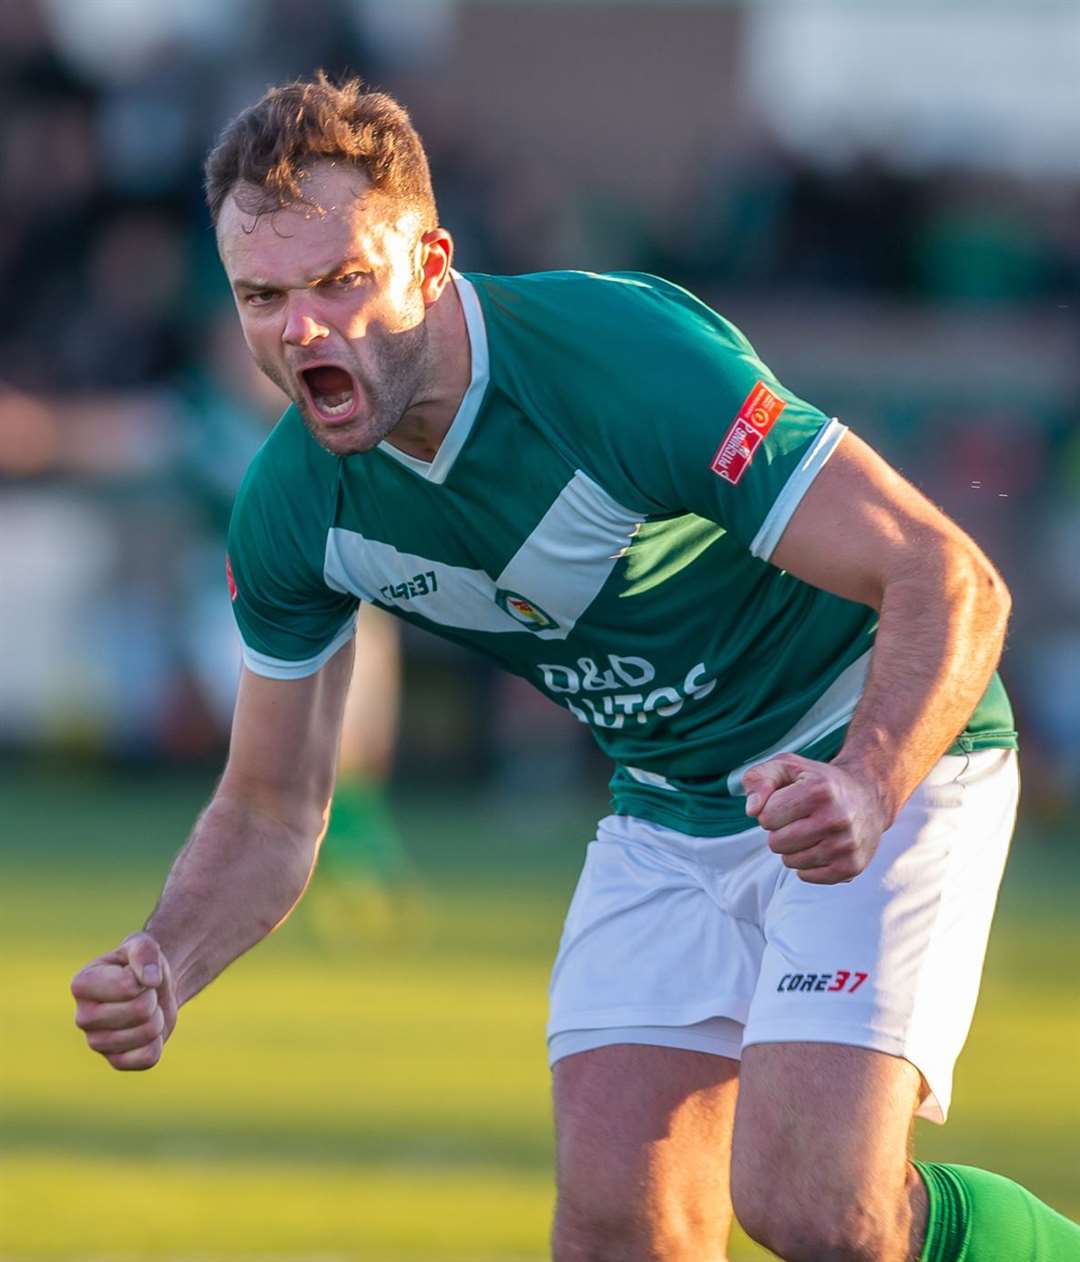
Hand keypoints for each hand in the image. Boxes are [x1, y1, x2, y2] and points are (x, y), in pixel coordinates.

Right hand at [71, 933, 177, 1069]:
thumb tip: (149, 981)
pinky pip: (148, 1057)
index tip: (136, 975)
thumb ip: (144, 952)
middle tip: (143, 994)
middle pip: (140, 1011)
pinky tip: (145, 1032)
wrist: (151, 987)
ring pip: (147, 1034)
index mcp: (81, 984)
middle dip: (152, 998)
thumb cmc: (141, 963)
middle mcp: (82, 1017)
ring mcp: (96, 1043)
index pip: (128, 986)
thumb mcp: (143, 944)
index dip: (144, 978)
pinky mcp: (114, 1061)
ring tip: (144, 1009)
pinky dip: (157, 1042)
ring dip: (157, 1018)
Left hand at [742, 753, 888, 884]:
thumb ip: (759, 779)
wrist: (868, 797)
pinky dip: (806, 864)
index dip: (771, 810)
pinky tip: (821, 845)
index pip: (766, 816)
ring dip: (793, 848)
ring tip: (811, 831)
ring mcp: (846, 846)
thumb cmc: (819, 782)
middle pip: (776, 843)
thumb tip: (752, 810)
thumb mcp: (788, 767)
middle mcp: (836, 819)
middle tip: (799, 818)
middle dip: (780, 830)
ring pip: (789, 861)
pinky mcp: (851, 867)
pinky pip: (806, 876)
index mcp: (818, 791)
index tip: (788, 802)